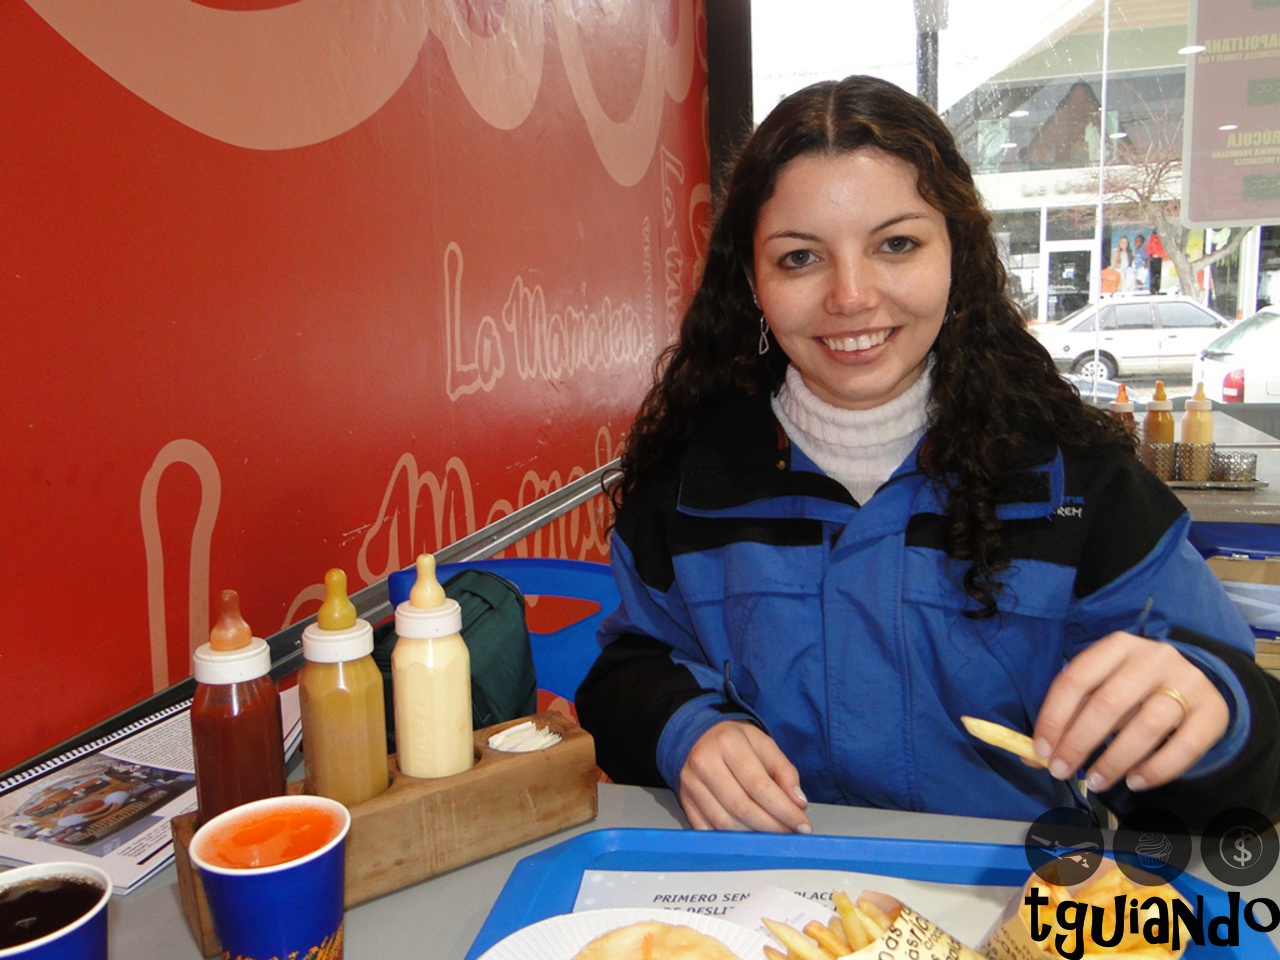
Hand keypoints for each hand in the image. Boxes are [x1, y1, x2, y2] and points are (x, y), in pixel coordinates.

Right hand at [679, 720, 811, 832]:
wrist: (698, 735)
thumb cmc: (735, 741)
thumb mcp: (764, 745)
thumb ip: (784, 772)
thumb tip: (798, 803)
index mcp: (728, 743)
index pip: (759, 785)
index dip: (784, 810)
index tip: (802, 825)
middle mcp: (704, 762)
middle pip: (741, 807)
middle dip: (771, 826)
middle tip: (790, 833)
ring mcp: (690, 784)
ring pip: (723, 822)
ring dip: (752, 835)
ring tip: (771, 835)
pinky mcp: (683, 801)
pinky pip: (707, 829)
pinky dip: (729, 839)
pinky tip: (747, 837)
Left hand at [1033, 631, 1228, 792]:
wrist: (1195, 685)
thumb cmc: (1134, 691)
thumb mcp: (1100, 694)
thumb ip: (1069, 720)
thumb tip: (1031, 756)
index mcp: (1116, 646)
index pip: (1076, 679)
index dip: (1054, 717)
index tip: (1041, 751)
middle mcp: (1153, 657)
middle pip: (1108, 702)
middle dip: (1079, 742)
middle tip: (1062, 771)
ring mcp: (1188, 681)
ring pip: (1147, 725)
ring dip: (1115, 760)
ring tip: (1095, 781)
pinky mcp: (1213, 710)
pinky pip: (1185, 746)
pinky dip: (1157, 769)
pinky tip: (1134, 782)